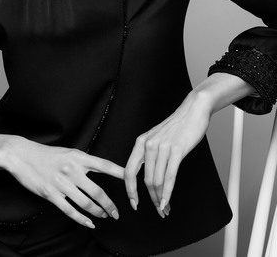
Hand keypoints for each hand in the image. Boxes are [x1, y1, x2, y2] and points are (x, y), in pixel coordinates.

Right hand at [0, 136, 124, 228]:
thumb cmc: (46, 154)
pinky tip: (89, 223)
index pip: (105, 165)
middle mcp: (73, 170)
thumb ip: (84, 161)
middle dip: (110, 205)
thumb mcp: (69, 152)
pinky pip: (71, 211)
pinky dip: (82, 220)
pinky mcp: (51, 195)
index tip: (134, 180)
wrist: (22, 155)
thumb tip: (101, 169)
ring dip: (98, 213)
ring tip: (104, 216)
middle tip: (117, 213)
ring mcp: (62, 183)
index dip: (121, 174)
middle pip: (98, 192)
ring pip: (86, 204)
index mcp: (79, 157)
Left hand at [124, 91, 211, 217]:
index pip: (129, 171)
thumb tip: (147, 176)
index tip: (134, 203)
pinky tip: (167, 202)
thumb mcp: (157, 138)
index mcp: (141, 142)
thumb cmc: (177, 126)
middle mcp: (148, 145)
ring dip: (160, 199)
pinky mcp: (176, 150)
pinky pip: (169, 177)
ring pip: (156, 181)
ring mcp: (162, 147)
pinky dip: (167, 193)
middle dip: (150, 199)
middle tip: (158, 211)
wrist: (193, 110)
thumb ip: (150, 154)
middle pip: (145, 180)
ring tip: (165, 208)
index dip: (130, 190)